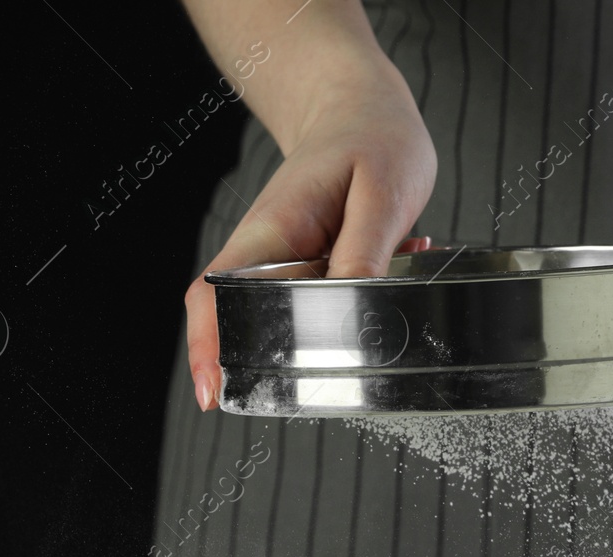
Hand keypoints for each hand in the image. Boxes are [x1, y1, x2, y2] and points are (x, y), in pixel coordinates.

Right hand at [185, 44, 437, 410]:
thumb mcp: (382, 194)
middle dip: (290, 356)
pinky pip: (330, 301)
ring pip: (300, 318)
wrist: (365, 109)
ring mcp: (288, 263)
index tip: (215, 393)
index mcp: (271, 233)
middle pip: (249, 322)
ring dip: (348, 320)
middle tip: (344, 366)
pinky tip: (404, 257)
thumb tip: (354, 312)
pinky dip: (368, 298)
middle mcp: (269, 252)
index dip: (208, 348)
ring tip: (396, 260)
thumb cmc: (372, 137)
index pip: (217, 297)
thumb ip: (366, 255)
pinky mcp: (313, 268)